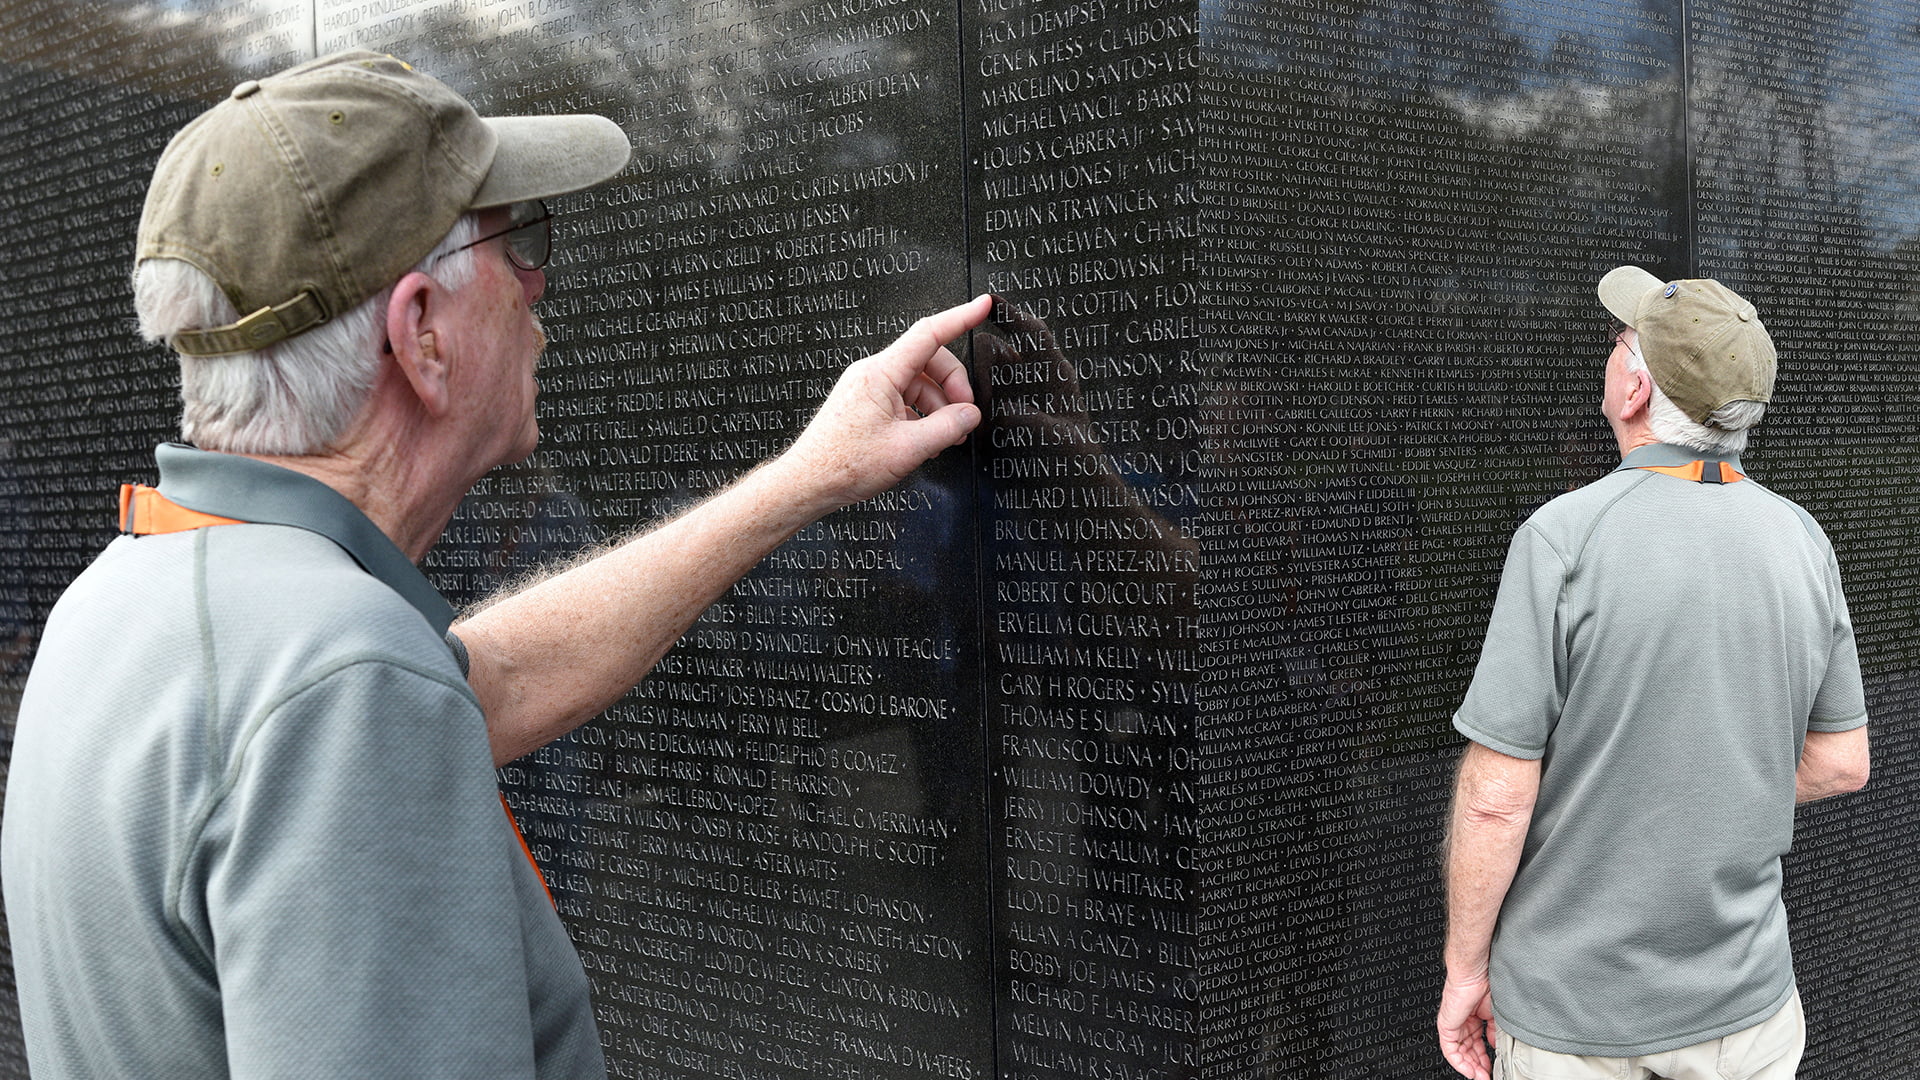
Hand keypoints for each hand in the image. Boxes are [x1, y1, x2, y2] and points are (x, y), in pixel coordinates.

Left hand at [781, 294, 988, 506]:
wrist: (809, 482)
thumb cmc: (842, 464)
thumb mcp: (907, 449)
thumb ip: (947, 428)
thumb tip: (970, 415)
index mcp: (880, 374)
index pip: (929, 333)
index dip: (960, 317)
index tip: (982, 305)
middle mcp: (872, 374)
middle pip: (929, 363)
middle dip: (953, 387)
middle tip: (965, 415)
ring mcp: (868, 388)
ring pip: (919, 385)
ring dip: (939, 408)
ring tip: (945, 437)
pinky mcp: (866, 404)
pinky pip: (904, 399)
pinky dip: (922, 416)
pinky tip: (925, 440)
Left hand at [1437, 973, 1497, 1079]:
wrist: (1477, 974)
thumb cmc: (1486, 985)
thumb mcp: (1495, 1015)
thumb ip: (1494, 1033)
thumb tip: (1496, 1047)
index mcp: (1473, 1019)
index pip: (1477, 1045)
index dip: (1485, 1059)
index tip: (1493, 1068)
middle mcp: (1462, 1023)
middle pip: (1468, 1052)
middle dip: (1478, 1066)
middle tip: (1487, 1076)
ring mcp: (1453, 1025)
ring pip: (1459, 1054)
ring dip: (1470, 1068)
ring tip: (1481, 1077)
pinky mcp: (1446, 1026)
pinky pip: (1449, 1050)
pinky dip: (1459, 1063)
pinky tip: (1470, 1071)